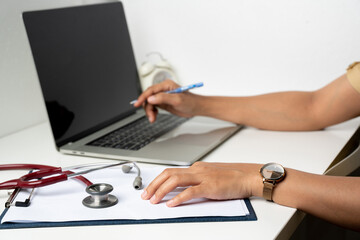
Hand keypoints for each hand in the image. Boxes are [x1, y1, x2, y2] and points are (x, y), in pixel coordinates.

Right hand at [133, 80, 200, 122]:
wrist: (196, 108)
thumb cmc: (191, 102)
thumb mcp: (177, 100)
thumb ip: (163, 98)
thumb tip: (151, 98)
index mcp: (166, 85)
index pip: (151, 90)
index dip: (143, 97)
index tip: (137, 103)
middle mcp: (163, 90)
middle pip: (148, 97)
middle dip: (147, 107)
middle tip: (151, 116)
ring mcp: (162, 96)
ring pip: (149, 103)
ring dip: (149, 111)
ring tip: (153, 118)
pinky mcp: (163, 103)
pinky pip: (153, 107)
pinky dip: (152, 112)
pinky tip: (154, 116)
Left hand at [141, 162, 261, 206]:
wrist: (248, 176)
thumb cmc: (233, 177)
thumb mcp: (211, 176)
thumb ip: (197, 180)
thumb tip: (183, 189)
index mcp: (196, 167)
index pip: (171, 171)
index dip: (158, 180)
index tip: (149, 189)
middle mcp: (197, 170)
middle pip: (169, 174)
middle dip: (154, 185)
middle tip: (145, 195)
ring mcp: (203, 177)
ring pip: (175, 181)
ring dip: (161, 191)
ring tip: (154, 200)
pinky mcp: (210, 187)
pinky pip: (190, 191)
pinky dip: (178, 198)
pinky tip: (171, 204)